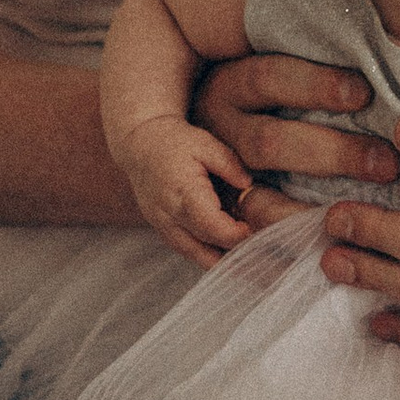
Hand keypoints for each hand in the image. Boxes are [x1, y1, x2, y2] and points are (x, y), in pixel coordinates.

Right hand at [118, 123, 255, 267]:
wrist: (140, 143)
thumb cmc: (174, 141)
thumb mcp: (206, 143)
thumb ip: (229, 165)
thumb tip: (248, 186)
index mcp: (183, 193)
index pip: (214, 228)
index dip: (238, 235)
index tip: (258, 228)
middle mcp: (170, 216)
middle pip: (208, 249)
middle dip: (236, 249)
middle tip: (260, 241)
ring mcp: (163, 227)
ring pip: (198, 257)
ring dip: (223, 257)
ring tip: (247, 247)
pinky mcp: (163, 231)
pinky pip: (189, 251)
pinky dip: (210, 253)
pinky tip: (228, 245)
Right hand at [192, 53, 399, 231]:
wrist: (191, 135)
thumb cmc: (269, 92)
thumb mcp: (276, 65)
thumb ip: (317, 63)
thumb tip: (390, 45)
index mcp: (232, 81)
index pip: (269, 77)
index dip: (315, 85)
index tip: (365, 93)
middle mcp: (219, 127)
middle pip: (269, 141)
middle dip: (333, 153)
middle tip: (387, 165)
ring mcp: (217, 173)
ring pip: (257, 199)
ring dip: (311, 213)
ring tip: (363, 217)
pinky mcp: (224, 211)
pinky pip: (250, 237)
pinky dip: (287, 247)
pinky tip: (328, 250)